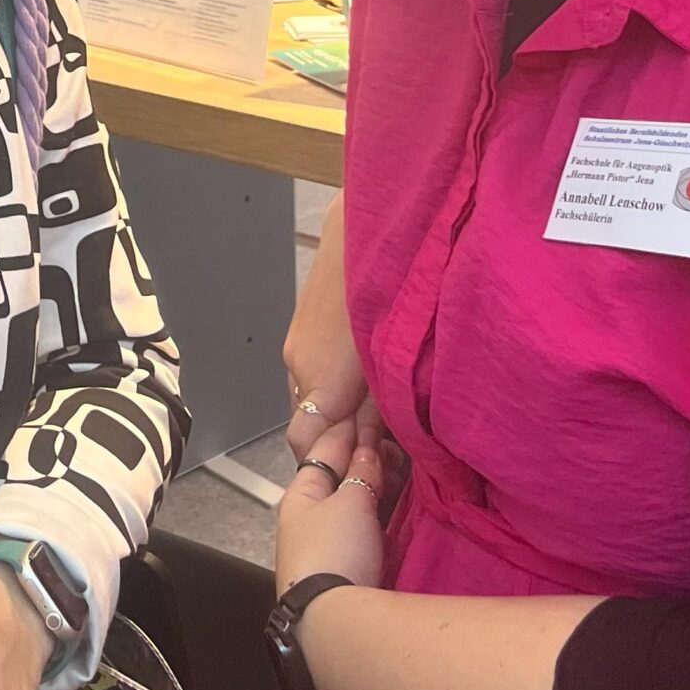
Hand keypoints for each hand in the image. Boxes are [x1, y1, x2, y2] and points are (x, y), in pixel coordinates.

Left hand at [276, 416, 386, 596]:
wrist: (333, 623)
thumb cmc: (334, 553)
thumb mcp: (349, 502)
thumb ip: (362, 471)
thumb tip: (369, 446)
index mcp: (300, 493)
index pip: (326, 447)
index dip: (350, 425)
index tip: (372, 405)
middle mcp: (310, 516)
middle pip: (342, 475)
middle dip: (366, 453)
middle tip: (395, 433)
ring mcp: (330, 543)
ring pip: (356, 499)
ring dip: (376, 480)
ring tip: (402, 460)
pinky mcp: (350, 567)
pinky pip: (367, 525)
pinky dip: (382, 508)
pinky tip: (399, 501)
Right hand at [284, 193, 366, 459]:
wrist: (359, 225)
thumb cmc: (388, 288)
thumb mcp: (393, 361)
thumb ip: (383, 408)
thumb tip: (385, 444)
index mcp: (318, 378)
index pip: (305, 445)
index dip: (336, 459)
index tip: (373, 463)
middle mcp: (297, 364)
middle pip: (309, 421)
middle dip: (342, 433)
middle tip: (387, 437)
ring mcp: (295, 345)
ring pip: (312, 395)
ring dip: (340, 405)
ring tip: (381, 400)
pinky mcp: (301, 327)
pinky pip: (313, 369)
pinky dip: (335, 379)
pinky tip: (367, 368)